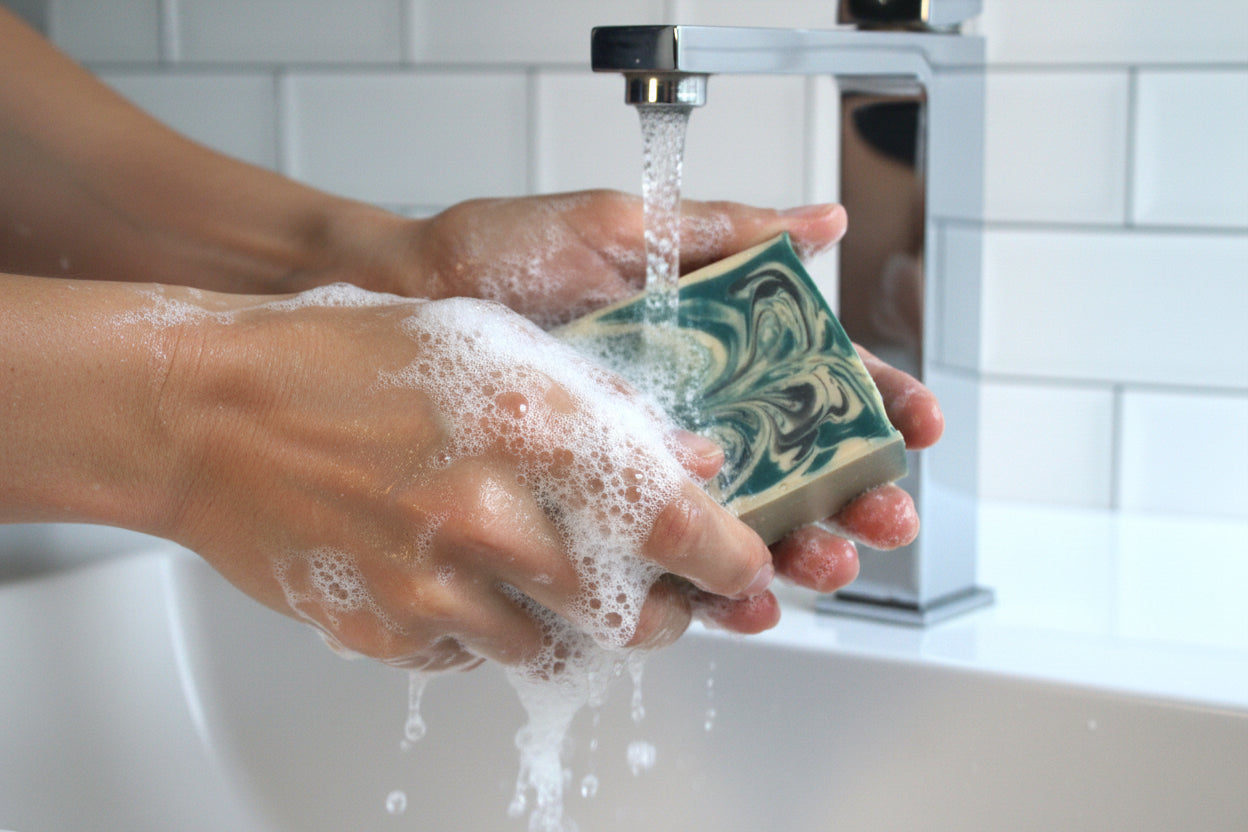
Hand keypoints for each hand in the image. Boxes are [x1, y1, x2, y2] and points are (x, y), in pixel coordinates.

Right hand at [160, 289, 773, 670]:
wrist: (210, 412)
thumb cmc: (344, 362)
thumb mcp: (489, 343)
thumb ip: (599, 405)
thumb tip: (686, 459)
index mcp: (528, 421)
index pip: (673, 518)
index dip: (730, 557)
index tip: (747, 569)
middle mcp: (488, 511)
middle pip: (629, 610)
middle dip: (667, 612)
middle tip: (666, 595)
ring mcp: (433, 582)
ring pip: (559, 649)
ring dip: (579, 626)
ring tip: (560, 581)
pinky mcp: (388, 632)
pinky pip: (479, 658)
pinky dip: (498, 632)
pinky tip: (476, 583)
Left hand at [345, 192, 941, 631]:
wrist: (408, 298)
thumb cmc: (504, 255)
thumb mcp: (620, 227)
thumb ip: (721, 231)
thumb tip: (821, 222)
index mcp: (713, 345)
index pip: (815, 378)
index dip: (875, 403)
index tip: (916, 424)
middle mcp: (693, 411)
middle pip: (800, 465)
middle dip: (853, 496)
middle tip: (882, 520)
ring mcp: (648, 465)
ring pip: (746, 524)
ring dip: (797, 552)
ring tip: (821, 566)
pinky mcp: (595, 510)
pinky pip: (663, 559)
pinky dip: (709, 587)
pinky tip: (742, 602)